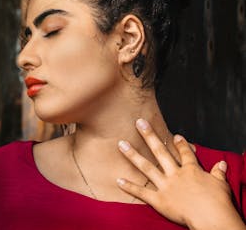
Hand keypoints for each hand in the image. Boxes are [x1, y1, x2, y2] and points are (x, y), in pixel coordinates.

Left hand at [116, 119, 245, 229]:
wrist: (211, 217)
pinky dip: (130, 187)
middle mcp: (175, 174)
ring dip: (133, 155)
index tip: (175, 135)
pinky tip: (118, 180)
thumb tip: (222, 163)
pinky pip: (142, 192)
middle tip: (139, 122)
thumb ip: (219, 172)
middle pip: (160, 152)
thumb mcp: (221, 185)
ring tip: (121, 144)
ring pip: (146, 167)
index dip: (180, 144)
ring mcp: (165, 186)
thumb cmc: (218, 202)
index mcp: (191, 170)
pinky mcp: (159, 200)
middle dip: (149, 136)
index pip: (185, 153)